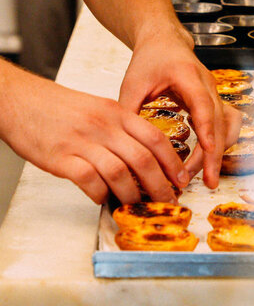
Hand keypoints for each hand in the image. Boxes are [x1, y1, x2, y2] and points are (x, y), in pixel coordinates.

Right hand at [1, 63, 186, 203]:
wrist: (21, 100)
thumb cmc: (60, 107)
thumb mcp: (99, 108)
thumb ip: (121, 129)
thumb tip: (143, 157)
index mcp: (117, 112)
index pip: (155, 138)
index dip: (172, 162)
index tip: (181, 178)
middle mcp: (104, 126)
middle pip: (143, 159)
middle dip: (160, 185)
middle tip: (167, 200)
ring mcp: (82, 142)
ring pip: (120, 173)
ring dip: (132, 194)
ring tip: (136, 205)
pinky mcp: (61, 158)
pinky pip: (89, 181)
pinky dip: (100, 194)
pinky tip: (102, 198)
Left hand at [119, 24, 241, 187]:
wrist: (165, 42)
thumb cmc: (151, 58)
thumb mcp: (134, 83)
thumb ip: (129, 111)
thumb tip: (123, 146)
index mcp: (189, 76)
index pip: (204, 105)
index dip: (207, 129)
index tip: (208, 152)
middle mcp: (208, 85)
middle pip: (219, 122)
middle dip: (215, 154)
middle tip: (207, 182)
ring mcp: (215, 93)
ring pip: (226, 126)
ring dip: (219, 151)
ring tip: (207, 177)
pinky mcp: (214, 101)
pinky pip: (225, 125)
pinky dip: (220, 143)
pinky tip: (208, 160)